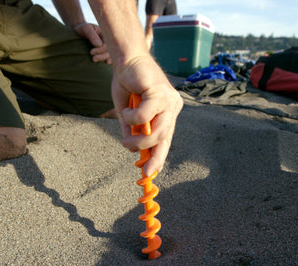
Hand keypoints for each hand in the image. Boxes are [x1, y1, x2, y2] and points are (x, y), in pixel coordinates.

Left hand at [74, 23, 111, 63]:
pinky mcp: (103, 51)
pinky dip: (109, 60)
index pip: (107, 43)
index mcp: (105, 33)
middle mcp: (108, 40)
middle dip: (102, 56)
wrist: (79, 31)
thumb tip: (99, 45)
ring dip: (103, 59)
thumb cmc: (82, 29)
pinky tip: (107, 63)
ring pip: (110, 54)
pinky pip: (109, 56)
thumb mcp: (86, 29)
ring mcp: (106, 46)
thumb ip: (92, 35)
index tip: (91, 52)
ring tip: (94, 60)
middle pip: (110, 50)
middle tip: (93, 59)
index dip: (101, 49)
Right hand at [112, 55, 182, 175]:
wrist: (126, 60)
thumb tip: (132, 150)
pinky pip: (145, 115)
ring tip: (125, 139)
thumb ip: (131, 130)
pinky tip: (126, 109)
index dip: (159, 157)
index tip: (149, 172)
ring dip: (139, 140)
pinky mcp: (160, 92)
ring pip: (158, 131)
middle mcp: (172, 106)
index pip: (166, 139)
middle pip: (165, 138)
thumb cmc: (127, 84)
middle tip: (130, 153)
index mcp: (167, 112)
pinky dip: (131, 118)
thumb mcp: (127, 113)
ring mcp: (168, 99)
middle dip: (149, 153)